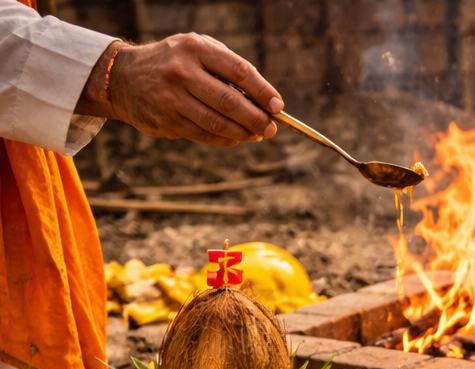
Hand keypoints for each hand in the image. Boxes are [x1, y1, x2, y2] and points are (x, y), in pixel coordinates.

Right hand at [76, 34, 283, 147]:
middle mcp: (182, 71)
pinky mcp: (166, 120)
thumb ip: (227, 67)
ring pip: (218, 123)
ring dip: (243, 133)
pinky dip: (226, 140)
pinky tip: (237, 139)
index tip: (278, 106)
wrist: (124, 76)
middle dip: (256, 118)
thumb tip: (263, 99)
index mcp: (194, 48)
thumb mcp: (197, 50)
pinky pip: (204, 135)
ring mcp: (172, 98)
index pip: (238, 71)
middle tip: (271, 128)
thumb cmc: (174, 62)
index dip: (262, 91)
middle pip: (230, 102)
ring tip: (257, 135)